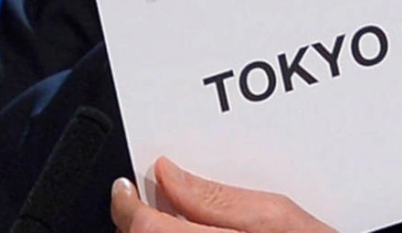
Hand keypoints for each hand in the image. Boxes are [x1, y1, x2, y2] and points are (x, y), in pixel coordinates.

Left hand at [111, 157, 335, 232]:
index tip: (126, 186)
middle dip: (132, 219)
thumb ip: (217, 196)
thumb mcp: (275, 214)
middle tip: (136, 197)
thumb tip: (169, 174)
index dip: (126, 204)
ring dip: (147, 231)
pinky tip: (182, 227)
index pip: (145, 228)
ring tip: (160, 214)